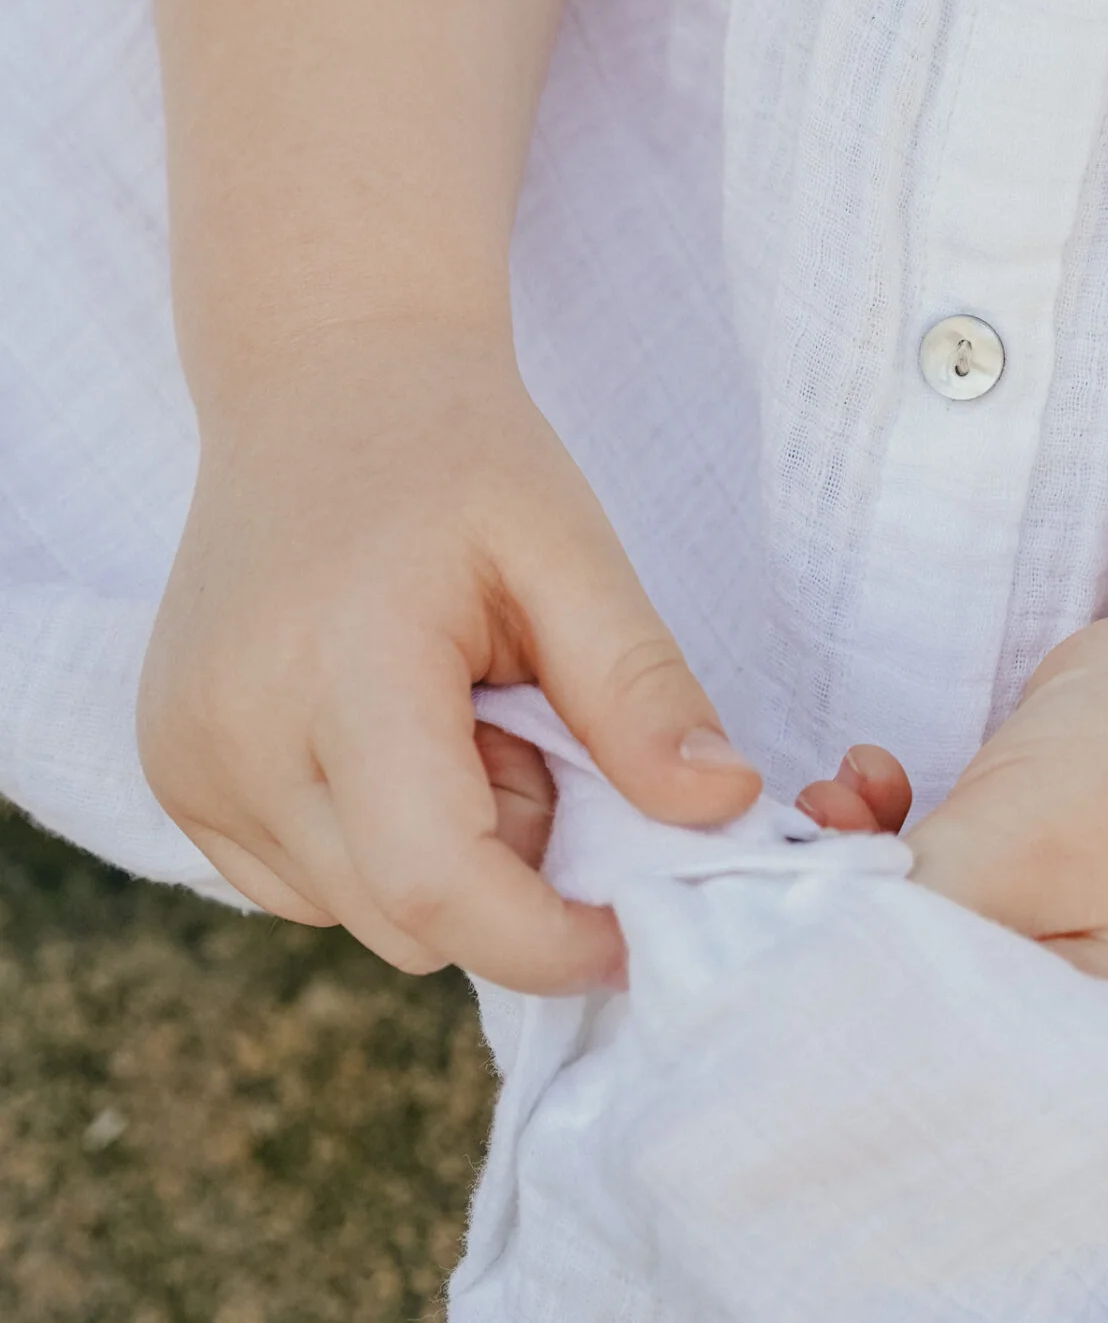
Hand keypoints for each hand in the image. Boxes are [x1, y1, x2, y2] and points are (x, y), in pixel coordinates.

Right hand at [139, 319, 765, 990]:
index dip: (548, 941)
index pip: (438, 886)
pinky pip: (305, 884)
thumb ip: (640, 690)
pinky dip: (375, 843)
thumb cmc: (460, 459)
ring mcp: (185, 761)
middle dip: (505, 873)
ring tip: (454, 712)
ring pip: (359, 915)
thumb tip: (722, 810)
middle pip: (407, 919)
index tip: (633, 931)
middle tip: (529, 730)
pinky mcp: (171, 773)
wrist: (323, 381)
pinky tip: (389, 729)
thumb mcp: (573, 551)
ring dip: (439, 856)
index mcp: (339, 668)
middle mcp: (232, 733)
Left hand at [799, 562, 1107, 1035]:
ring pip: (933, 938)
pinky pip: (956, 889)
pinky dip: (905, 839)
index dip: (852, 1007)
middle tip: (799, 844)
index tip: (779, 933)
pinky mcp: (1056, 891)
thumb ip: (914, 923)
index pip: (951, 1071)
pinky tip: (875, 778)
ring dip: (864, 869)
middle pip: (936, 1010)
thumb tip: (804, 970)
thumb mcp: (1018, 848)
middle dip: (848, 927)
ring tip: (835, 799)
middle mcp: (1104, 1026)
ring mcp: (1082, 954)